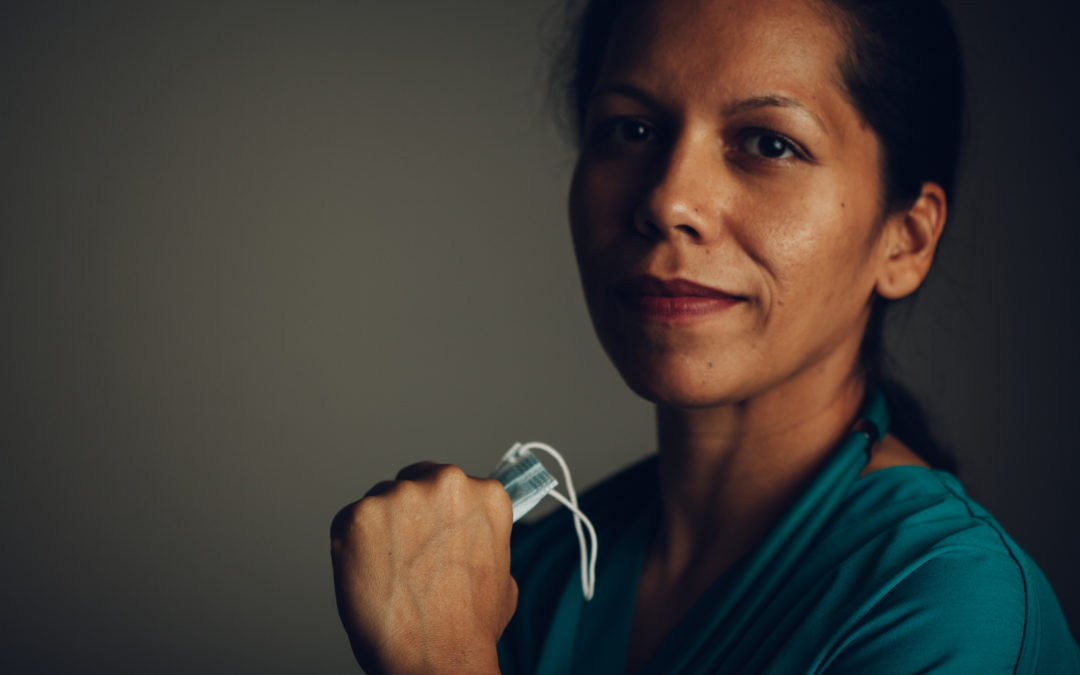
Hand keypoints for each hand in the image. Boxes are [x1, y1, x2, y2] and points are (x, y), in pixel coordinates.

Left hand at [330, 462, 516, 673]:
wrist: (439, 661)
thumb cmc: (470, 629)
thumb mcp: (502, 573)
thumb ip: (481, 539)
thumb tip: (469, 538)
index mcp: (485, 493)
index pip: (446, 483)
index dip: (434, 512)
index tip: (430, 533)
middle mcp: (445, 483)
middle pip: (410, 483)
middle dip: (406, 515)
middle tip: (407, 557)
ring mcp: (400, 496)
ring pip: (378, 502)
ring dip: (379, 532)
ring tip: (390, 576)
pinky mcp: (359, 516)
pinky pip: (348, 523)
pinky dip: (352, 550)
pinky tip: (370, 578)